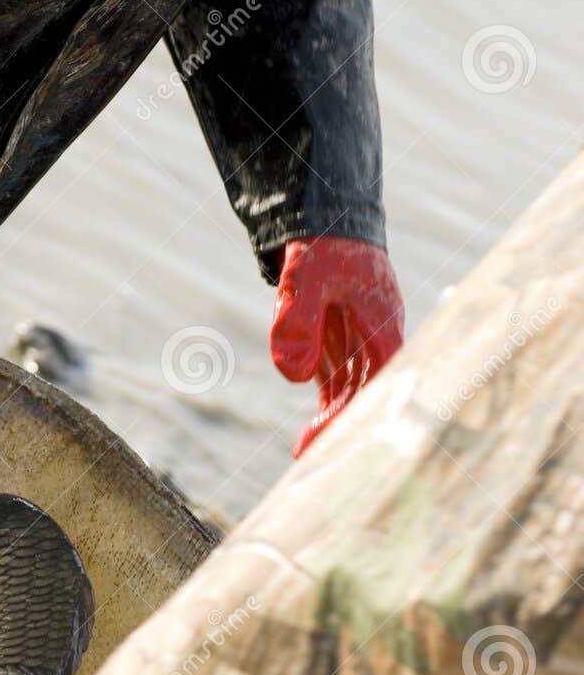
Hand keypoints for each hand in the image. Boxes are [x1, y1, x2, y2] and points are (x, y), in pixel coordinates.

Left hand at [270, 236, 403, 457]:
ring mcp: (360, 342)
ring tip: (304, 453)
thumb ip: (296, 319)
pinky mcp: (340, 344)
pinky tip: (309, 437)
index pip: (380, 374)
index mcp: (381, 321)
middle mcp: (376, 336)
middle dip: (342, 424)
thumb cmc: (323, 245)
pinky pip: (338, 384)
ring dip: (332, 422)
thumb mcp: (304, 276)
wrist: (325, 220)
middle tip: (308, 454)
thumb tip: (293, 375)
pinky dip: (327, 409)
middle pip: (367, 390)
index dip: (363, 407)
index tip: (337, 434)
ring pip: (352, 391)